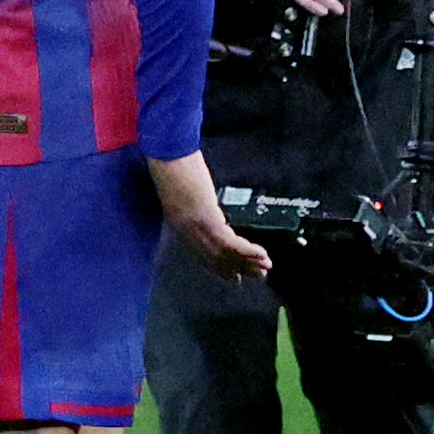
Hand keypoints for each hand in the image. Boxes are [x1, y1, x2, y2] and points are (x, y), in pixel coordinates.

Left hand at [150, 151, 271, 282]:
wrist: (168, 156)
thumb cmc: (172, 166)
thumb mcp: (181, 192)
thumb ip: (192, 204)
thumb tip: (206, 207)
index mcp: (180, 226)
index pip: (202, 255)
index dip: (220, 268)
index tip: (235, 277)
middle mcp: (188, 233)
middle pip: (215, 259)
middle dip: (238, 268)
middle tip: (258, 276)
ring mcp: (197, 228)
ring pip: (225, 254)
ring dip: (248, 262)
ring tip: (266, 268)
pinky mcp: (207, 220)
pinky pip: (230, 243)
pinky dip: (247, 251)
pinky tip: (262, 253)